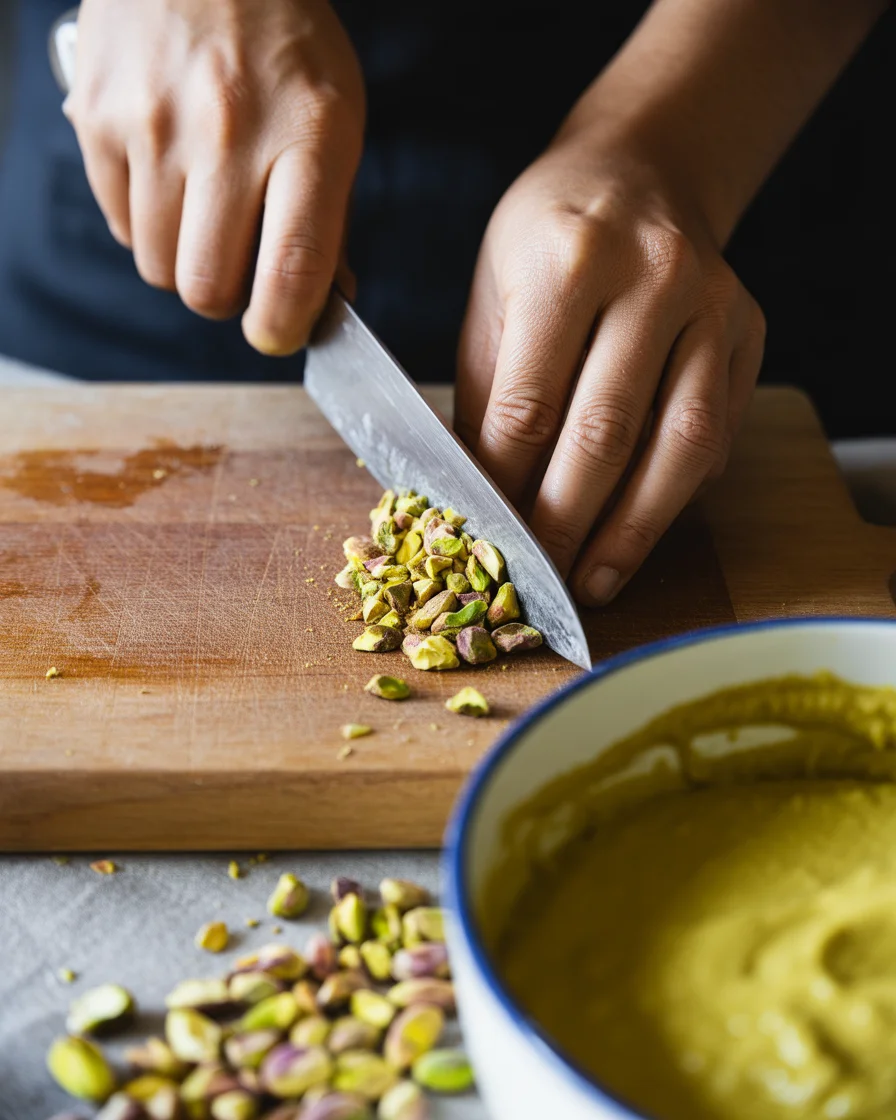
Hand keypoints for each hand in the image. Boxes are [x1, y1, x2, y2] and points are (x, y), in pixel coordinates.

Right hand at [65, 0, 363, 353]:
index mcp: (308, 136)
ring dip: (186, 262)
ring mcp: (154, 125)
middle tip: (243, 268)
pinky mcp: (97, 118)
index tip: (281, 333)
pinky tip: (170, 179)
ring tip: (207, 213)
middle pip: (208, 288)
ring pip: (159, 267)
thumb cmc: (283, 46)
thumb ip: (330, 218)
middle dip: (228, 299)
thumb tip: (320, 305)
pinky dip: (146, 224)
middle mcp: (228, 132)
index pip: (291, 270)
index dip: (283, 326)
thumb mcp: (337, 119)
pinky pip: (120, 225)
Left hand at [455, 131, 764, 605]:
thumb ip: (486, 393)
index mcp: (568, 260)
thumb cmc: (548, 239)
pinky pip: (715, 434)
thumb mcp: (492, 295)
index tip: (485, 537)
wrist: (640, 171)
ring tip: (596, 580)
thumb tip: (475, 493)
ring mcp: (714, 306)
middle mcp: (654, 277)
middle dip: (566, 522)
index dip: (505, 485)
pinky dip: (676, 493)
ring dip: (633, 529)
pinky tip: (640, 529)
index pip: (530, 404)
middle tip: (538, 577)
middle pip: (605, 433)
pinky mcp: (747, 335)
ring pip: (678, 445)